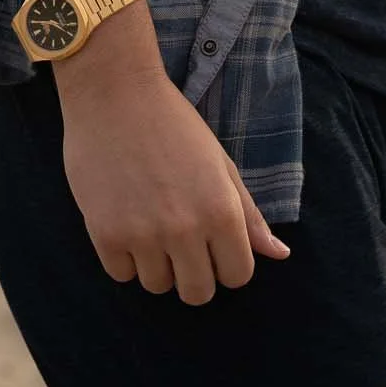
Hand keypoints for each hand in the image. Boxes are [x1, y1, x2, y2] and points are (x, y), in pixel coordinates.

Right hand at [58, 64, 290, 304]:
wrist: (114, 92)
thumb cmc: (172, 123)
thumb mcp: (220, 162)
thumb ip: (249, 214)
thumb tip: (280, 255)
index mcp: (221, 211)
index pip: (237, 276)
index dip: (226, 262)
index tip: (211, 241)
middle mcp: (185, 229)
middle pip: (198, 294)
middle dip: (193, 272)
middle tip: (179, 238)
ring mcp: (143, 235)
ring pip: (158, 286)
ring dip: (155, 263)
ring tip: (148, 220)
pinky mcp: (105, 235)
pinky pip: (121, 275)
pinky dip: (123, 256)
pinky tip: (123, 218)